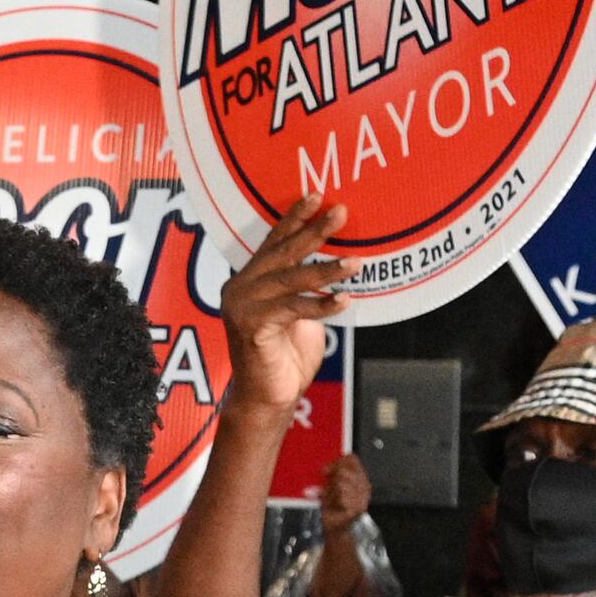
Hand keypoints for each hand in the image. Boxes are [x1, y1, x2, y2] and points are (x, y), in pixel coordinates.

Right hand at [220, 196, 347, 417]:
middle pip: (283, 252)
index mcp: (248, 280)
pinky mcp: (251, 325)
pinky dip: (322, 305)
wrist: (266, 400)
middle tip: (341, 212)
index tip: (317, 196)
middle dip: (314, 231)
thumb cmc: (284, 358)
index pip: (274, 241)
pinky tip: (345, 299)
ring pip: (290, 278)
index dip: (295, 218)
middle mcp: (239, 287)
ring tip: (356, 261)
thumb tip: (337, 263)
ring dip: (327, 269)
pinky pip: (293, 309)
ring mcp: (242, 305)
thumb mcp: (298, 314)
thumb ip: (304, 290)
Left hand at [317, 455, 370, 533]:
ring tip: (334, 499)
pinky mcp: (358, 508)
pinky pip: (342, 496)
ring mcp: (363, 498)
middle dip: (332, 479)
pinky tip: (337, 505)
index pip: (352, 459)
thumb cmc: (333, 504)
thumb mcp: (332, 484)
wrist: (334, 525)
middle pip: (344, 470)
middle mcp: (365, 486)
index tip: (326, 471)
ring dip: (332, 492)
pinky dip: (334, 501)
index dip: (337, 462)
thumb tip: (327, 468)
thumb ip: (333, 473)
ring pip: (341, 483)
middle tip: (329, 489)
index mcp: (361, 477)